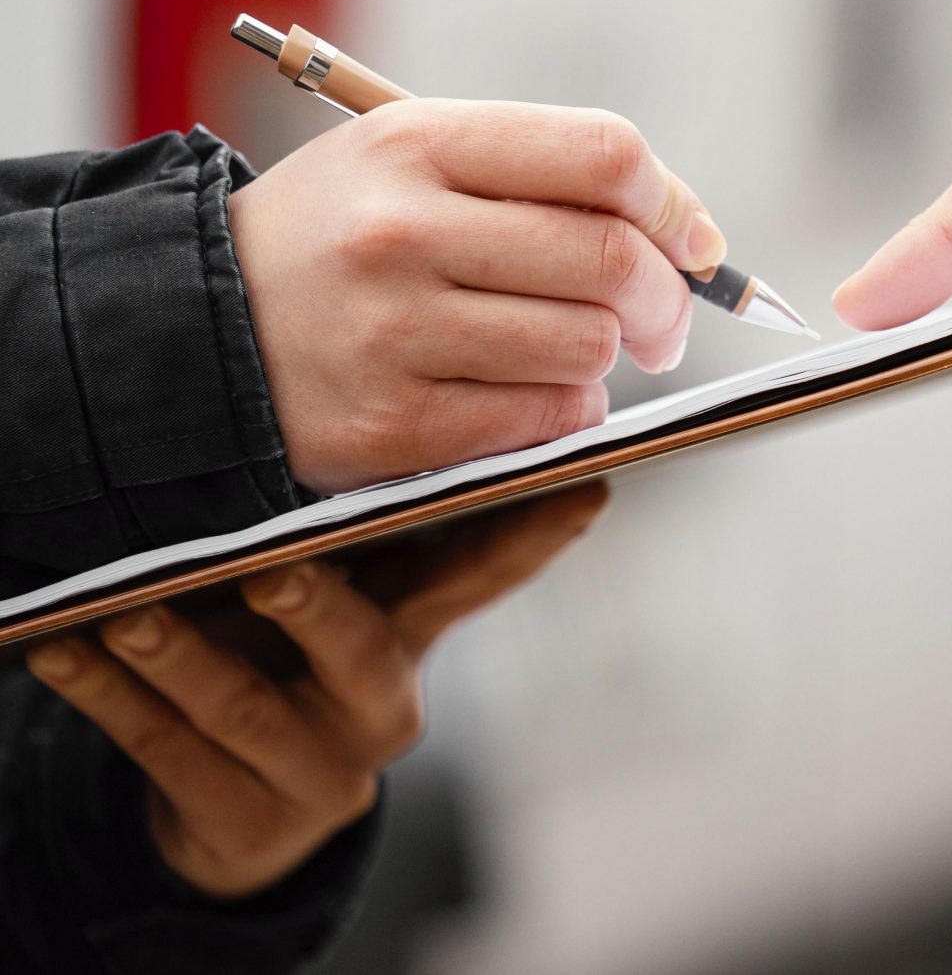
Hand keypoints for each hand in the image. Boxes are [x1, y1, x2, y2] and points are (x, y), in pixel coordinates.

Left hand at [24, 484, 605, 900]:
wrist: (232, 812)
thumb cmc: (277, 660)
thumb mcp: (327, 600)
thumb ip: (340, 536)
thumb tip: (329, 425)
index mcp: (414, 634)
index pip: (484, 575)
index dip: (533, 534)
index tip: (587, 485)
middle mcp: (384, 705)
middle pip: (359, 649)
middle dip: (315, 608)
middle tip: (275, 573)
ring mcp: (322, 771)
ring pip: (245, 709)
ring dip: (177, 657)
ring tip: (125, 616)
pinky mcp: (250, 824)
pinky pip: (168, 755)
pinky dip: (108, 700)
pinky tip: (66, 653)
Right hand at [232, 101, 724, 492]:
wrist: (188, 332)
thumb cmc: (340, 238)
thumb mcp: (414, 163)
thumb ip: (544, 177)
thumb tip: (693, 236)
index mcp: (418, 143)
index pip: (605, 155)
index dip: (676, 204)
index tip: (695, 243)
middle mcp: (401, 230)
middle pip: (612, 260)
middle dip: (668, 300)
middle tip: (666, 322)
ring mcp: (391, 332)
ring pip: (587, 346)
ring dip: (607, 357)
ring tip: (572, 350)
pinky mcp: (388, 426)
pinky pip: (540, 421)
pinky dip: (565, 413)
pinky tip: (532, 394)